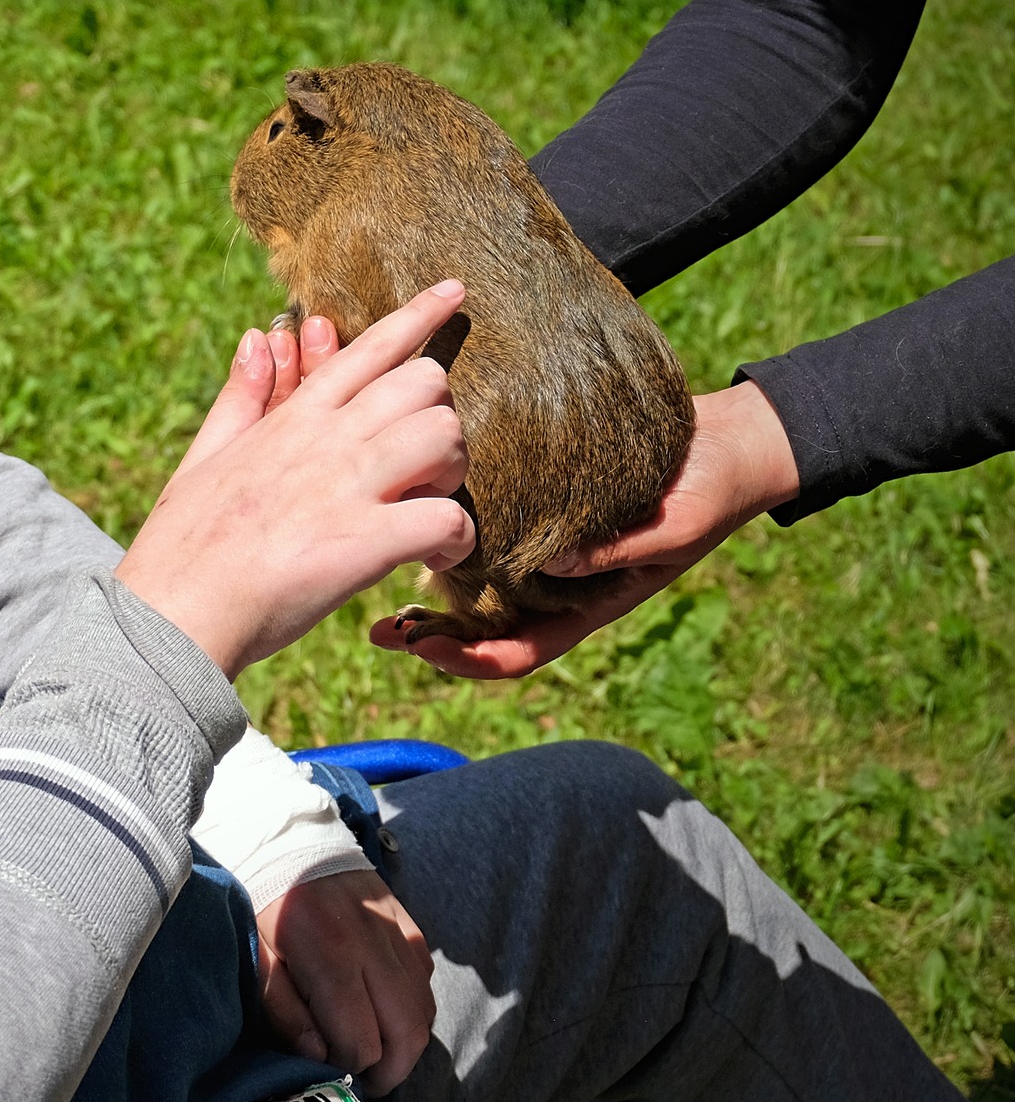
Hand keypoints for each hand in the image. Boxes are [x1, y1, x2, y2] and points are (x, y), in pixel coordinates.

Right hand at [118, 285, 475, 678]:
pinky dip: (457, 541)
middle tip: (422, 467)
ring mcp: (347, 486)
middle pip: (425, 385)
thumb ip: (242, 397)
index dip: (420, 315)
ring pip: (445, 437)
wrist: (172, 614)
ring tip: (430, 506)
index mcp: (293, 418)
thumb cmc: (183, 546)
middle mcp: (327, 440)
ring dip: (454, 473)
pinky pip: (447, 520)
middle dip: (440, 418)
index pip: (369, 347)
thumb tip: (256, 339)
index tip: (456, 292)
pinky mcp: (364, 541)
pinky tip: (436, 560)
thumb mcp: (205, 456)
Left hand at [257, 869, 434, 1095]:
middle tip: (366, 1080)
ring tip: (375, 1051)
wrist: (292, 842)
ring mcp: (400, 936)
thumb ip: (285, 1011)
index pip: (362, 1042)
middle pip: (408, 1036)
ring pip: (425, 1013)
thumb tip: (319, 1055)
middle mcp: (375, 948)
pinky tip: (383, 1010)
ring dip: (406, 1044)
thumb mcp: (258, 958)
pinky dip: (412, 1008)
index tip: (334, 1071)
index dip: (350, 1068)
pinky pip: (425, 983)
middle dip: (390, 1072)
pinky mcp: (412, 927)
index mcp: (331, 958)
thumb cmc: (266, 905)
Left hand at [371, 380, 799, 678]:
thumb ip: (613, 551)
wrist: (726, 439)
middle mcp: (553, 583)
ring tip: (379, 570)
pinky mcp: (535, 507)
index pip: (517, 652)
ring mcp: (542, 548)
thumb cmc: (707, 490)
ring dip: (428, 586)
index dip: (470, 661)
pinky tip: (410, 510)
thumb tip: (547, 566)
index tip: (423, 649)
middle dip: (430, 635)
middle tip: (376, 628)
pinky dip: (446, 530)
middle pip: (481, 627)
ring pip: (473, 583)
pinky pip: (484, 531)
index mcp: (585, 604)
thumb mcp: (670, 524)